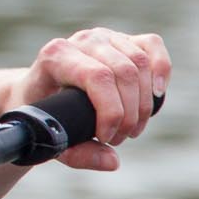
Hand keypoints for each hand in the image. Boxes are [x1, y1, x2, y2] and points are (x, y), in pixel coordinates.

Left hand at [12, 28, 169, 170]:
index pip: (97, 76)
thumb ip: (77, 154)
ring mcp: (104, 37)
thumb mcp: (49, 136)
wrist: (36, 92)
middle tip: (119, 139)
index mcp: (56, 56)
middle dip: (129, 114)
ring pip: (140, 64)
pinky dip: (162, 70)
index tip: (105, 138)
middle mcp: (82, 40)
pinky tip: (157, 95)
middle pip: (124, 72)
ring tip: (131, 129)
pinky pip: (152, 46)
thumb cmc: (42, 114)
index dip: (111, 111)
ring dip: (143, 104)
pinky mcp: (124, 39)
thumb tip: (112, 161)